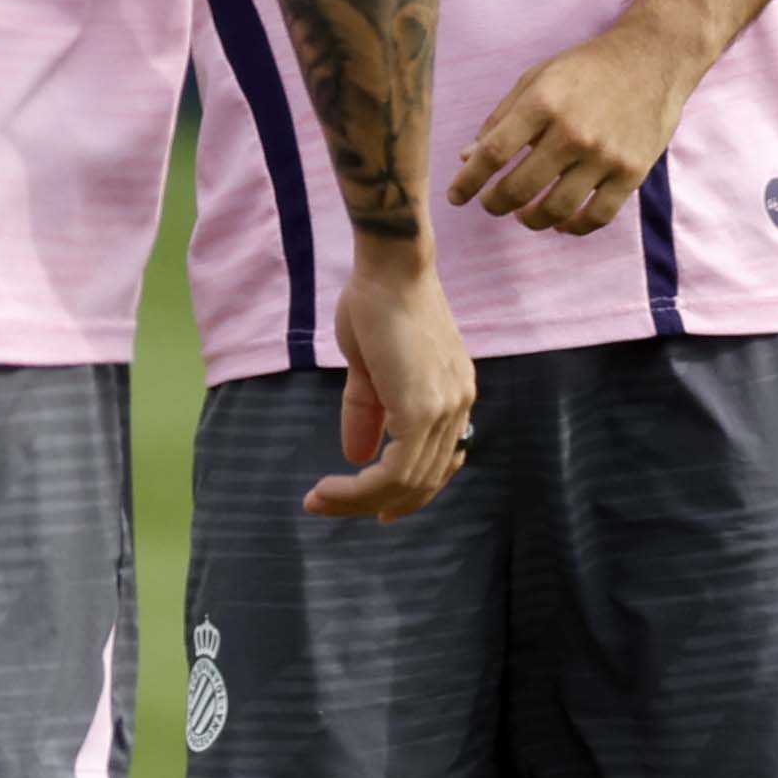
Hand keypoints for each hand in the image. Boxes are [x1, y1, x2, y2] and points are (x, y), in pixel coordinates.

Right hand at [305, 254, 476, 521]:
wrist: (389, 269)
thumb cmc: (376, 303)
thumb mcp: (368, 366)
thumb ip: (368, 411)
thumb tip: (355, 455)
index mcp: (453, 397)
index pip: (437, 463)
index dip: (409, 492)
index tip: (379, 508)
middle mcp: (458, 408)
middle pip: (422, 481)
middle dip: (374, 503)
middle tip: (329, 507)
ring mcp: (445, 411)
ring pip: (407, 482)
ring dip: (359, 500)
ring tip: (320, 502)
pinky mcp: (422, 410)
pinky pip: (394, 470)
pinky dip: (361, 488)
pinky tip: (331, 488)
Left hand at [449, 21, 699, 234]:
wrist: (650, 61)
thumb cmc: (584, 70)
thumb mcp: (535, 80)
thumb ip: (500, 120)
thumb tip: (466, 158)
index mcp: (541, 104)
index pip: (493, 153)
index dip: (468, 181)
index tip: (455, 196)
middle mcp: (572, 132)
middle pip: (520, 187)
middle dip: (495, 204)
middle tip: (490, 205)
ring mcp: (605, 155)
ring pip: (557, 208)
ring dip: (532, 220)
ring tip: (523, 215)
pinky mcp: (633, 172)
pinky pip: (598, 215)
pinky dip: (574, 227)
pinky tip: (560, 223)